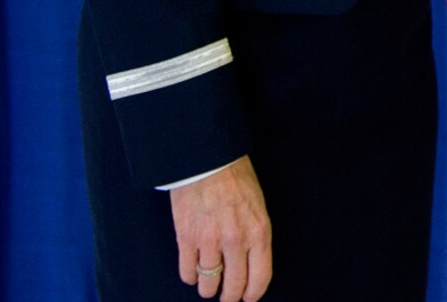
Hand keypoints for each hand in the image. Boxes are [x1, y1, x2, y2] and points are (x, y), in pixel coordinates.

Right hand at [170, 156, 272, 300]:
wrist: (207, 160)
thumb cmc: (236, 180)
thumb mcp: (258, 207)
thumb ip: (255, 237)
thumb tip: (251, 265)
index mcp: (258, 232)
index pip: (260, 278)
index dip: (253, 294)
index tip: (248, 297)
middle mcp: (235, 240)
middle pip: (233, 287)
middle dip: (230, 298)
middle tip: (227, 297)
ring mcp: (209, 241)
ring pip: (208, 285)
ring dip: (208, 289)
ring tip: (209, 284)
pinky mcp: (186, 239)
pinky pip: (187, 272)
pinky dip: (190, 276)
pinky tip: (193, 271)